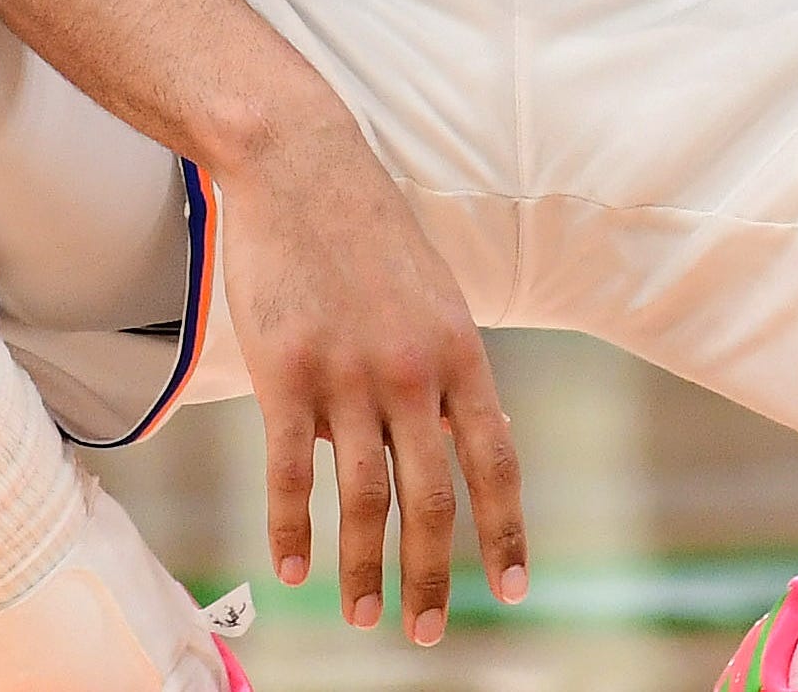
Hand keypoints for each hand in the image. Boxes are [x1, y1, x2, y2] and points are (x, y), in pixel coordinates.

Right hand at [208, 120, 528, 646]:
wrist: (300, 164)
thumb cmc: (368, 231)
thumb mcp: (436, 295)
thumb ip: (451, 369)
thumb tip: (471, 440)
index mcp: (462, 352)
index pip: (496, 460)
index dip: (507, 531)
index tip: (513, 589)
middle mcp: (414, 372)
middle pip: (432, 498)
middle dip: (433, 576)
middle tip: (426, 633)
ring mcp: (348, 374)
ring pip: (363, 498)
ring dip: (365, 568)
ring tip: (363, 616)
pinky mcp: (284, 371)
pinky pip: (291, 471)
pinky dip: (291, 528)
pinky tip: (290, 568)